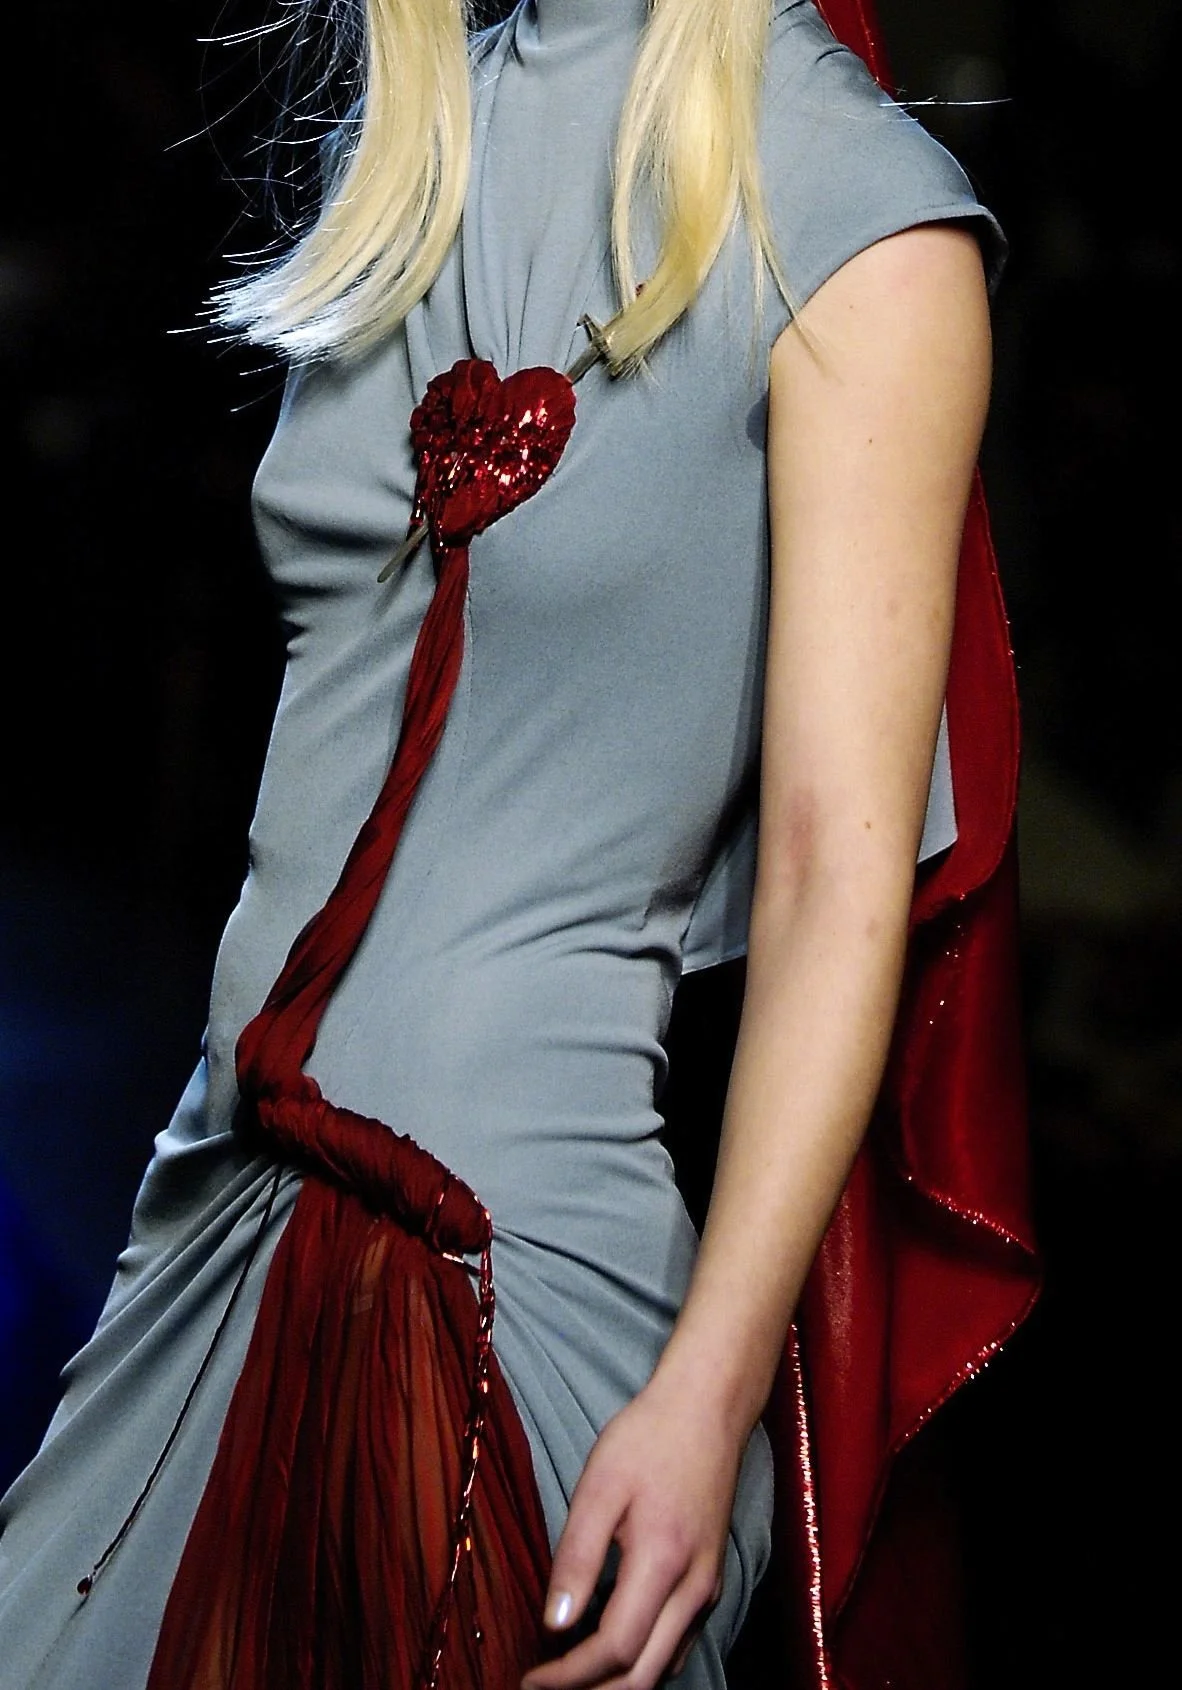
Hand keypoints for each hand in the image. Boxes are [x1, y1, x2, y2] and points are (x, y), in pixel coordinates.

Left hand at [521, 1370, 744, 1689]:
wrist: (707, 1409)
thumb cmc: (649, 1438)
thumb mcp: (600, 1485)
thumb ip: (577, 1557)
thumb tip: (554, 1624)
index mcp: (664, 1562)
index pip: (615, 1649)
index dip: (568, 1675)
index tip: (530, 1677)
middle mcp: (695, 1588)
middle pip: (643, 1676)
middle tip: (541, 1688)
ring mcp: (709, 1587)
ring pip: (664, 1667)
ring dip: (616, 1684)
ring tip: (568, 1676)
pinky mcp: (711, 1581)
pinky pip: (677, 1645)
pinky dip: (642, 1664)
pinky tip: (609, 1651)